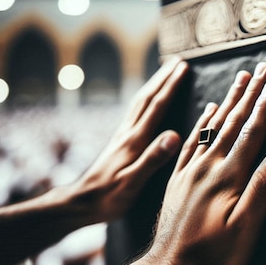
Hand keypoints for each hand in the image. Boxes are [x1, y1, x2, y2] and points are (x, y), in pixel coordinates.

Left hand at [63, 57, 188, 223]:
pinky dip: (145, 100)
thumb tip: (175, 135)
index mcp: (135, 141)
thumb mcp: (133, 182)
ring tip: (166, 73)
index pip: (157, 107)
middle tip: (179, 61)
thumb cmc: (109, 197)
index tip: (184, 68)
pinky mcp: (120, 143)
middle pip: (147, 98)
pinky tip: (147, 101)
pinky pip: (135, 113)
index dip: (171, 86)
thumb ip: (154, 158)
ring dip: (154, 85)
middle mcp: (128, 133)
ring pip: (140, 103)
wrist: (82, 203)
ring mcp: (122, 137)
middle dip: (164, 78)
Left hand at [147, 62, 265, 264]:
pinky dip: (202, 123)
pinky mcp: (179, 179)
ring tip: (238, 80)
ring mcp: (191, 171)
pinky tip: (208, 111)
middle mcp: (208, 167)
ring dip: (228, 101)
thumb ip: (265, 186)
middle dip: (249, 93)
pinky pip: (191, 142)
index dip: (264, 107)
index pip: (250, 133)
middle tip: (260, 68)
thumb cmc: (215, 254)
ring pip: (212, 126)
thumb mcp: (246, 226)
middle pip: (233, 122)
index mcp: (228, 176)